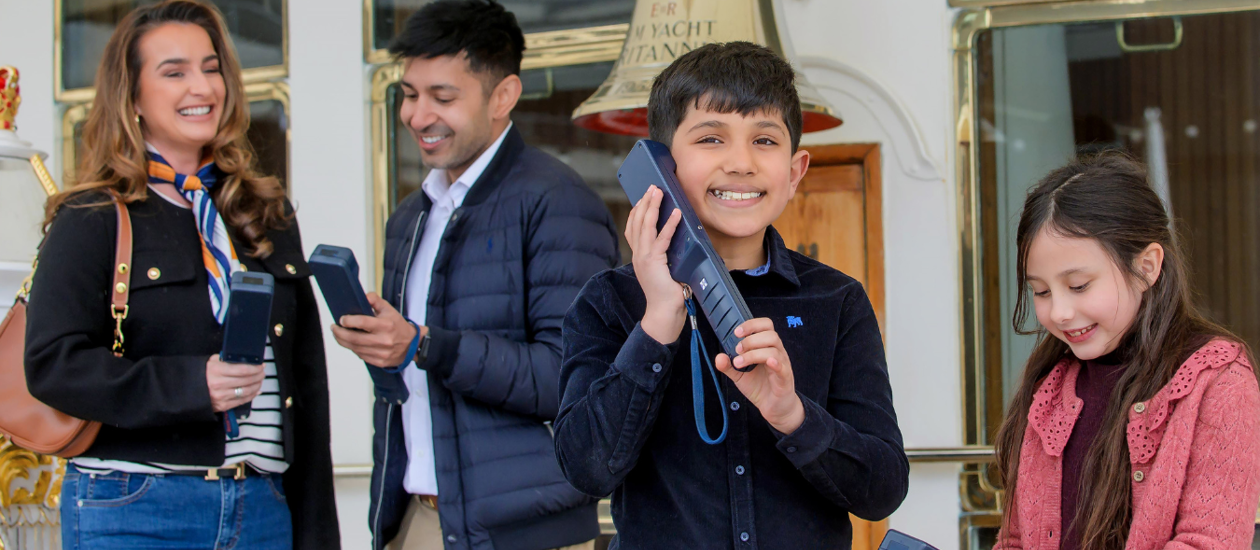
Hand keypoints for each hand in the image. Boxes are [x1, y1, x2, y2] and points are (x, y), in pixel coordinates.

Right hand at [206, 355, 264, 411]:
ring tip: (259, 380)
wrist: (190, 389)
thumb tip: (247, 359)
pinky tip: (256, 390)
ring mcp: (221, 396)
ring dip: (257, 385)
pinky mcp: (223, 405)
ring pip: (246, 391)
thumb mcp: (213, 361)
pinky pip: (242, 400)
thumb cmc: (205, 373)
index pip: (243, 369)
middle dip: (258, 376)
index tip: (261, 365)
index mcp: (216, 370)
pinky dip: (252, 395)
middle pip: (247, 380)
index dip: (255, 368)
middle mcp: (218, 384)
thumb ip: (229, 359)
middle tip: (262, 372)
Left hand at [331, 292, 423, 367]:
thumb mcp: (389, 310)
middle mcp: (384, 340)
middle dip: (340, 333)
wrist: (412, 345)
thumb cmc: (398, 326)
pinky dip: (352, 348)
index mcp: (386, 325)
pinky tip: (349, 343)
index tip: (341, 319)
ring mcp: (381, 353)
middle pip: (354, 339)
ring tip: (338, 334)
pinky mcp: (379, 362)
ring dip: (342, 341)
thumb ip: (375, 301)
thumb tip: (364, 296)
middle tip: (334, 327)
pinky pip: (360, 355)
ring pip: (355, 348)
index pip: (363, 322)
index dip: (349, 321)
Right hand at [627, 185, 685, 343]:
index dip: (637, 211)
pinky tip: (675, 213)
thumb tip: (681, 240)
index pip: (633, 229)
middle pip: (636, 222)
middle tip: (652, 187)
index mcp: (639, 256)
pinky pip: (661, 239)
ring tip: (658, 192)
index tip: (643, 197)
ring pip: (644, 226)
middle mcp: (637, 255)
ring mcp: (643, 258)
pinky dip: (668, 224)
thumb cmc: (668, 294)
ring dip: (652, 207)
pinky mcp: (653, 262)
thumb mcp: (666, 270)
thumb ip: (668, 255)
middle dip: (644, 202)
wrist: (663, 314)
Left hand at [715, 318, 804, 433]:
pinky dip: (774, 362)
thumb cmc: (760, 387)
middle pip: (771, 334)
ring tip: (740, 362)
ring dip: (754, 353)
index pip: (765, 326)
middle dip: (751, 339)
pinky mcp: (785, 378)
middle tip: (737, 350)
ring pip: (774, 349)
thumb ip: (728, 366)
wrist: (774, 407)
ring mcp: (782, 364)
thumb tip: (719, 357)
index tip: (737, 332)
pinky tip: (766, 362)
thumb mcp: (739, 375)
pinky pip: (782, 366)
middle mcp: (777, 352)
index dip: (752, 324)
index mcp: (767, 347)